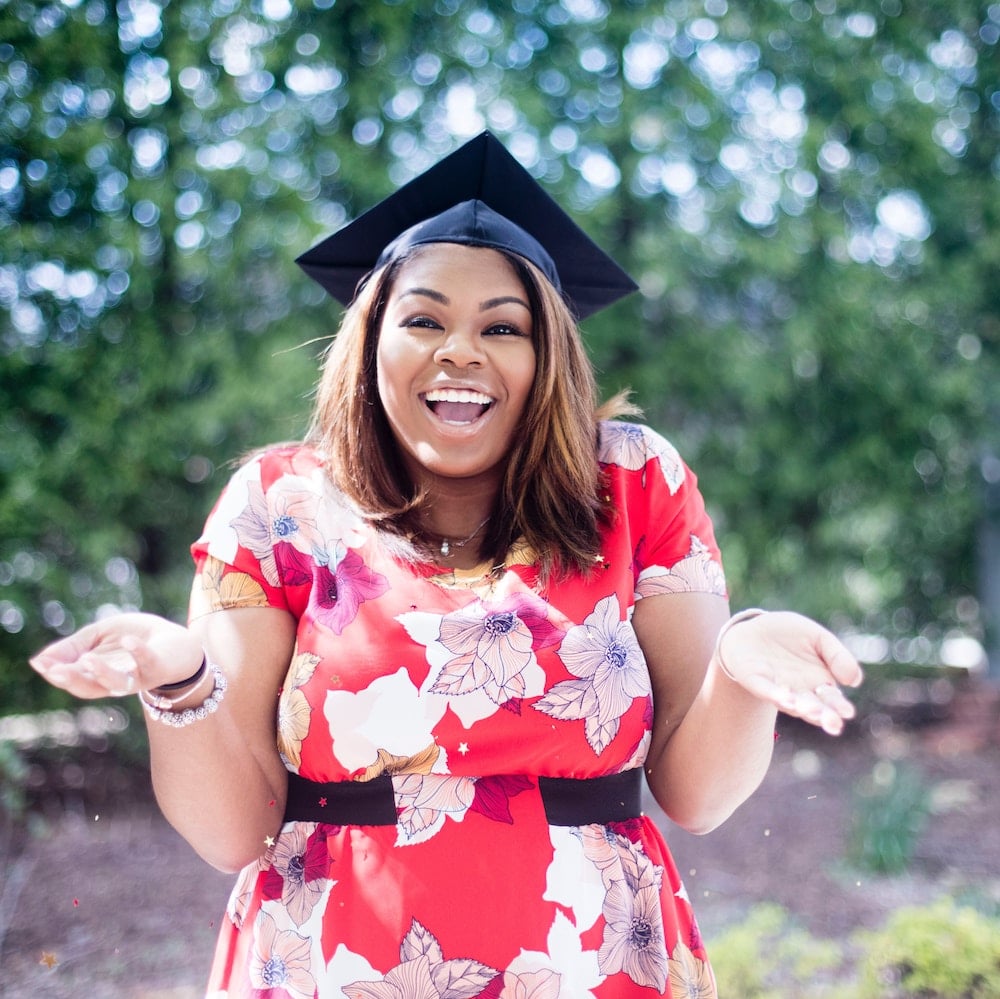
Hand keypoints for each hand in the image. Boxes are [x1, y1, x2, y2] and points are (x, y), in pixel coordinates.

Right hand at [29, 612, 202, 699]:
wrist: (177, 642)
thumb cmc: (135, 638)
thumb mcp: (100, 637)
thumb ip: (73, 647)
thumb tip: (39, 660)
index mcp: (98, 676)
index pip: (73, 679)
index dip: (56, 673)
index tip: (40, 663)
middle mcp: (117, 682)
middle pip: (90, 688)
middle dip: (72, 679)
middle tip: (56, 670)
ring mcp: (138, 677)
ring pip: (117, 683)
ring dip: (101, 672)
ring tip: (87, 659)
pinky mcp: (158, 667)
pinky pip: (148, 662)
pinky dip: (139, 652)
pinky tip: (129, 641)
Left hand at [717, 611, 862, 734]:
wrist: (754, 628)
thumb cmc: (790, 635)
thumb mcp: (818, 637)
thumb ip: (838, 656)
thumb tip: (854, 681)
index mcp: (818, 682)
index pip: (832, 699)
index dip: (839, 707)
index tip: (847, 713)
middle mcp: (799, 691)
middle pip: (814, 707)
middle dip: (823, 716)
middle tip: (833, 723)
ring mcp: (777, 687)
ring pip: (791, 702)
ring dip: (800, 707)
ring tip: (811, 710)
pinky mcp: (756, 680)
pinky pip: (766, 689)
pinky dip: (775, 694)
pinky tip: (785, 698)